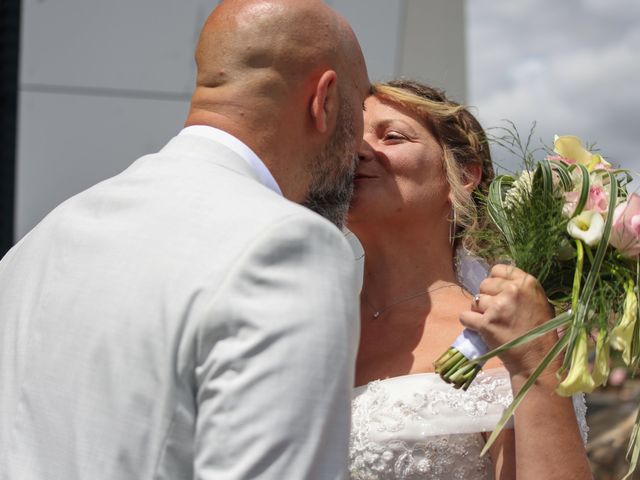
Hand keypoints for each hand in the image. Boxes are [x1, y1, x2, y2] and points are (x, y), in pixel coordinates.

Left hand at [459, 264, 558, 378]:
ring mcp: (498, 307)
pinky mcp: (485, 323)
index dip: (495, 281)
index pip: (498, 269)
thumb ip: (521, 291)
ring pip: (475, 301)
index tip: (497, 293)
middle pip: (484, 284)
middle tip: (497, 313)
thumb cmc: (541, 333)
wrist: (538, 360)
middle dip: (486, 297)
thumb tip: (501, 283)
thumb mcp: (539, 303)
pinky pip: (465, 317)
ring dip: (479, 312)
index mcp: (527, 283)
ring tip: (493, 324)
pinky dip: (469, 323)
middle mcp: (512, 291)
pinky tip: (480, 329)